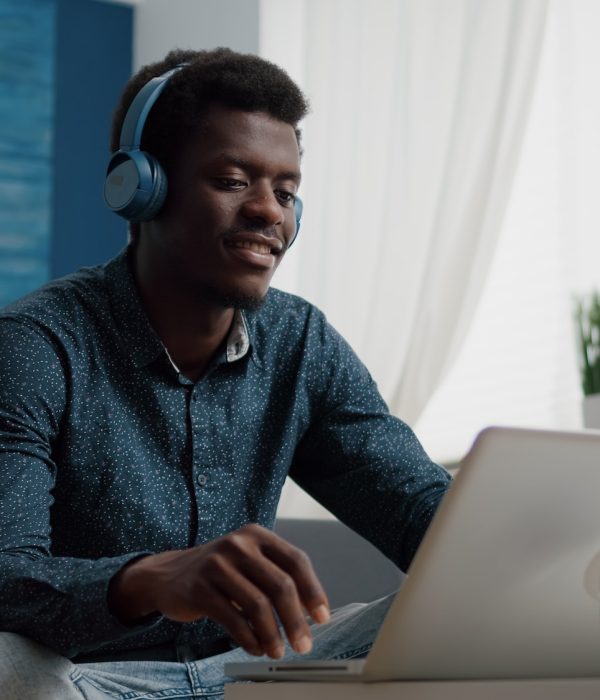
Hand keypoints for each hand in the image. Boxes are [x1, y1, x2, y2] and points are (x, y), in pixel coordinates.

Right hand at [108, 524, 329, 657]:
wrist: (167, 574)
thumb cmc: (218, 571)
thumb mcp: (248, 561)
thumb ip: (275, 576)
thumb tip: (310, 611)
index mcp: (257, 534)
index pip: (296, 561)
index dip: (313, 591)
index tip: (322, 617)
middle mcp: (239, 544)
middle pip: (280, 584)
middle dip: (296, 620)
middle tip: (304, 644)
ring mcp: (217, 564)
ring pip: (257, 605)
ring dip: (273, 634)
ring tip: (277, 651)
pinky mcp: (199, 589)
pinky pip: (232, 619)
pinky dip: (249, 638)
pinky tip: (255, 647)